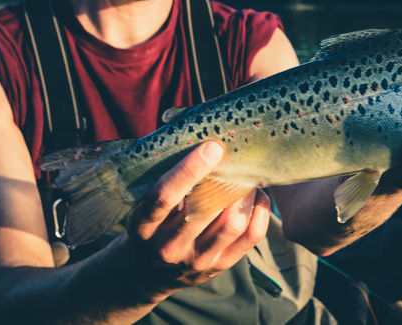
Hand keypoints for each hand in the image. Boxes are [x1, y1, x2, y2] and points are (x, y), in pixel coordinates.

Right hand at [123, 140, 269, 292]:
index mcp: (144, 226)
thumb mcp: (141, 203)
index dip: (189, 170)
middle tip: (238, 156)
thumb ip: (162, 174)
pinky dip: (260, 211)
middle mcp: (169, 247)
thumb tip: (186, 127)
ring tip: (247, 177)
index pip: (165, 197)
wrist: (147, 273)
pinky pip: (250, 236)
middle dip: (226, 179)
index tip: (211, 147)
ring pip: (232, 223)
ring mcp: (196, 260)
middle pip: (204, 209)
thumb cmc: (151, 223)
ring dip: (245, 194)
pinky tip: (256, 196)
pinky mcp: (219, 266)